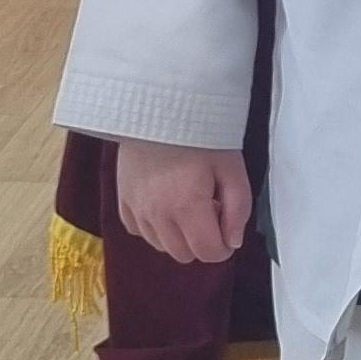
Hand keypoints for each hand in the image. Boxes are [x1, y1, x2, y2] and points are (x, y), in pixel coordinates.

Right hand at [116, 139, 251, 265]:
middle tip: (209, 208)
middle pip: (184, 254)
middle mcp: (157, 214)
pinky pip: (140, 231)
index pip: (208, 253)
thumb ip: (238, 209)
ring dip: (178, 235)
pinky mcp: (122, 200)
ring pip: (162, 246)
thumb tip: (233, 240)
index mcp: (187, 206)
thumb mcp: (232, 167)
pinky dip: (155, 226)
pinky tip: (165, 203)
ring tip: (187, 202)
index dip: (224, 245)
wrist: (158, 105)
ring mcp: (136, 209)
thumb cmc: (198, 132)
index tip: (227, 225)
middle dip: (202, 240)